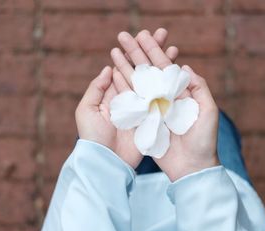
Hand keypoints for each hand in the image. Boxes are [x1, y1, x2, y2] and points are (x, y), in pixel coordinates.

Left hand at [76, 29, 175, 168]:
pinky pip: (161, 100)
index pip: (125, 68)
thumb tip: (108, 68)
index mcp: (113, 94)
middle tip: (163, 35)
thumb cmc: (92, 136)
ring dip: (163, 66)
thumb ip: (96, 88)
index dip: (135, 52)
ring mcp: (142, 109)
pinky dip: (169, 87)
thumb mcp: (86, 109)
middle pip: (142, 72)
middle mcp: (129, 99)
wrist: (107, 161)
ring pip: (154, 83)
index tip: (145, 36)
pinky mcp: (152, 119)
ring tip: (173, 49)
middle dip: (151, 53)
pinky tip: (177, 74)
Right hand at [112, 30, 219, 180]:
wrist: (191, 167)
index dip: (154, 50)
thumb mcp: (208, 112)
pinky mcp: (144, 122)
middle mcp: (165, 98)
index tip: (143, 35)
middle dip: (136, 53)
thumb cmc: (204, 140)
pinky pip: (131, 102)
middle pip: (148, 71)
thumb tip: (184, 67)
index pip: (165, 67)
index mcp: (180, 93)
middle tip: (124, 36)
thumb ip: (199, 88)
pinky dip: (122, 88)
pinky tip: (113, 74)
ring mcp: (153, 109)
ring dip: (126, 66)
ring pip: (137, 84)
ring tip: (115, 51)